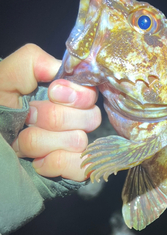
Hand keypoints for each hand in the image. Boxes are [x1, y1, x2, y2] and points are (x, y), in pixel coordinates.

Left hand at [0, 44, 100, 181]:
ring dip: (41, 142)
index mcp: (63, 97)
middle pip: (89, 116)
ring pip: (78, 140)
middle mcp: (74, 121)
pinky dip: (53, 163)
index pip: (91, 92)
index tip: (53, 93)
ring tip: (22, 144)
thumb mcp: (4, 81)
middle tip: (27, 120)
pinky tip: (37, 163)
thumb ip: (30, 62)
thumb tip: (60, 68)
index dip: (74, 93)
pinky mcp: (76, 172)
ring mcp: (76, 149)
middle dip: (50, 118)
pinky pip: (80, 166)